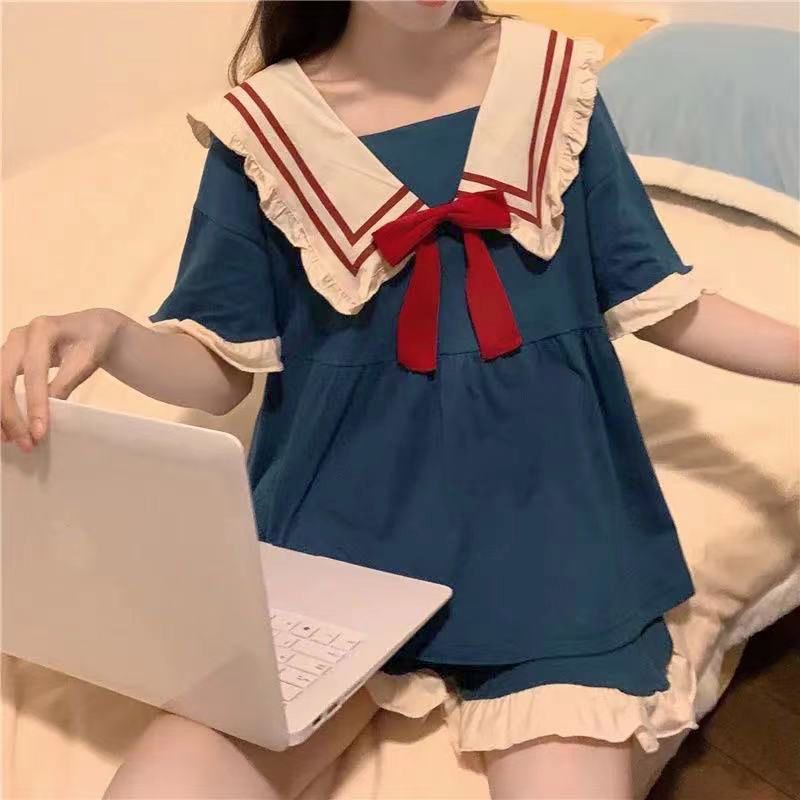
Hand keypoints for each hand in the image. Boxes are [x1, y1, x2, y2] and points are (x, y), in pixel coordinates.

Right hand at [1, 309, 124, 451]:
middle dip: (11, 415)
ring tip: (7, 440)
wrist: (90, 327)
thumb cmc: (92, 342)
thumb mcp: (87, 358)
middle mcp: (19, 336)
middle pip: (3, 378)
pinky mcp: (5, 358)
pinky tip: (2, 426)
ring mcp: (8, 346)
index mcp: (42, 330)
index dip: (35, 404)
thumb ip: (67, 381)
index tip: (40, 433)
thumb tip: (50, 409)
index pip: (34, 373)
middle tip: (25, 443)